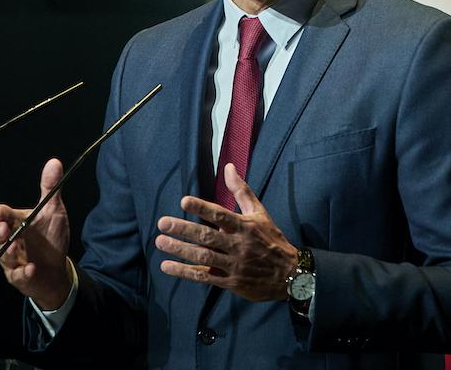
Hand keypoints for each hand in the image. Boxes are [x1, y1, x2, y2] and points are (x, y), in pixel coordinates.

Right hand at [0, 158, 71, 308]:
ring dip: (7, 252)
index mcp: (17, 223)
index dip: (1, 214)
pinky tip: (31, 268)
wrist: (56, 267)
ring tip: (14, 248)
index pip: (3, 216)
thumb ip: (51, 188)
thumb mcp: (54, 210)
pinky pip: (18, 276)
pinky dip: (23, 273)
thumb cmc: (51, 236)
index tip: (0, 211)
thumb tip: (55, 162)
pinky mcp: (20, 276)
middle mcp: (11, 240)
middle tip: (3, 229)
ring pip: (3, 256)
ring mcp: (13, 260)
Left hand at [155, 163, 297, 301]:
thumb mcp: (260, 213)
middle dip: (184, 229)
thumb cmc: (271, 239)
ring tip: (160, 242)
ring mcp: (234, 265)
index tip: (184, 201)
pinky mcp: (231, 282)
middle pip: (208, 236)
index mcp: (245, 227)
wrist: (290, 275)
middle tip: (162, 223)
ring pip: (204, 257)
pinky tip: (167, 266)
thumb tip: (228, 166)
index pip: (221, 215)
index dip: (202, 208)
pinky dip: (185, 272)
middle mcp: (238, 245)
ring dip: (180, 250)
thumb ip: (241, 191)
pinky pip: (205, 277)